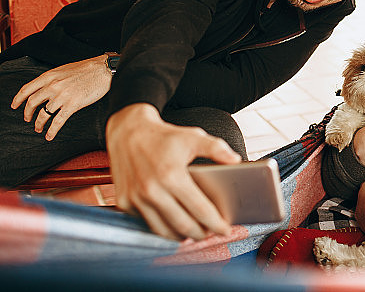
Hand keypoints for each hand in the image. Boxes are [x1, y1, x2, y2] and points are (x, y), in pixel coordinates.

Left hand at [11, 55, 111, 139]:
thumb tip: (44, 88)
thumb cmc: (87, 69)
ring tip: (38, 128)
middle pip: (32, 103)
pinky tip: (49, 135)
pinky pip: (58, 121)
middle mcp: (53, 86)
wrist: (103, 70)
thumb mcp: (64, 70)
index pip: (27, 89)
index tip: (15, 105)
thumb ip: (52, 79)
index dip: (18, 99)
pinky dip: (52, 131)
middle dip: (27, 113)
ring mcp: (62, 96)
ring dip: (38, 124)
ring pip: (43, 114)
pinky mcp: (73, 105)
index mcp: (49, 76)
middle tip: (28, 119)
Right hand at [106, 103, 241, 239]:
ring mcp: (135, 198)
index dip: (215, 223)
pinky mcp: (124, 202)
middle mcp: (152, 190)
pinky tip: (174, 224)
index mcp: (171, 176)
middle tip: (212, 233)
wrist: (128, 132)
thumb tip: (236, 160)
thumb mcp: (193, 136)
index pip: (199, 209)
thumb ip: (216, 148)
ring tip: (195, 232)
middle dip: (201, 234)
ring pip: (163, 231)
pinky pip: (146, 223)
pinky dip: (162, 228)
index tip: (226, 230)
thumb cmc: (165, 137)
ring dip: (181, 236)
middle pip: (183, 226)